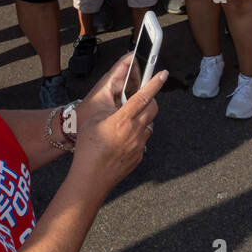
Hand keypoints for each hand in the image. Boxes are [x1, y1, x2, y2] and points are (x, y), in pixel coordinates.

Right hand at [70, 55, 164, 190]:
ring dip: (143, 120)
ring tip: (127, 123)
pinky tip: (123, 141)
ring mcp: (139, 145)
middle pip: (152, 109)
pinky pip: (143, 141)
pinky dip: (137, 136)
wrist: (91, 178)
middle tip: (143, 99)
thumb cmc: (88, 150)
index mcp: (123, 119)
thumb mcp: (94, 121)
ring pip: (149, 125)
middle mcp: (135, 131)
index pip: (144, 96)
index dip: (155, 83)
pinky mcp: (139, 156)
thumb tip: (120, 109)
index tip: (163, 74)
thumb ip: (110, 110)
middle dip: (151, 101)